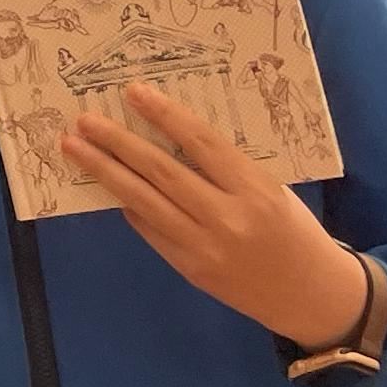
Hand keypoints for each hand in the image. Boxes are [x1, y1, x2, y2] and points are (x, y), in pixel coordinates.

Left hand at [60, 83, 372, 347]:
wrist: (310, 294)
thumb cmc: (294, 231)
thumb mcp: (272, 190)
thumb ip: (226, 170)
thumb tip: (170, 139)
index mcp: (255, 189)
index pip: (202, 143)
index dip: (165, 115)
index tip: (134, 92)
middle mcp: (227, 217)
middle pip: (161, 172)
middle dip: (118, 143)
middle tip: (85, 121)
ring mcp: (204, 246)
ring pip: (144, 201)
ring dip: (105, 171)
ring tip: (75, 147)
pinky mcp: (189, 268)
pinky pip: (149, 229)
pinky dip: (128, 204)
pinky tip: (108, 185)